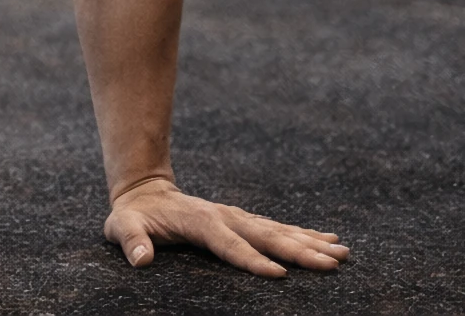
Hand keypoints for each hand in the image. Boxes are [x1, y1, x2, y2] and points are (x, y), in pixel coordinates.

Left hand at [104, 179, 348, 277]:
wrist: (144, 191)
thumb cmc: (132, 215)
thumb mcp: (121, 226)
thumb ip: (130, 241)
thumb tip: (141, 259)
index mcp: (199, 221)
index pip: (228, 243)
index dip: (251, 259)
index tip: (278, 274)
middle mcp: (225, 216)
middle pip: (265, 236)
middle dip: (299, 251)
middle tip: (332, 263)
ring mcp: (237, 217)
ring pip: (279, 231)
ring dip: (310, 242)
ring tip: (342, 253)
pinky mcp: (244, 221)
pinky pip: (278, 229)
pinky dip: (305, 234)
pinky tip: (329, 241)